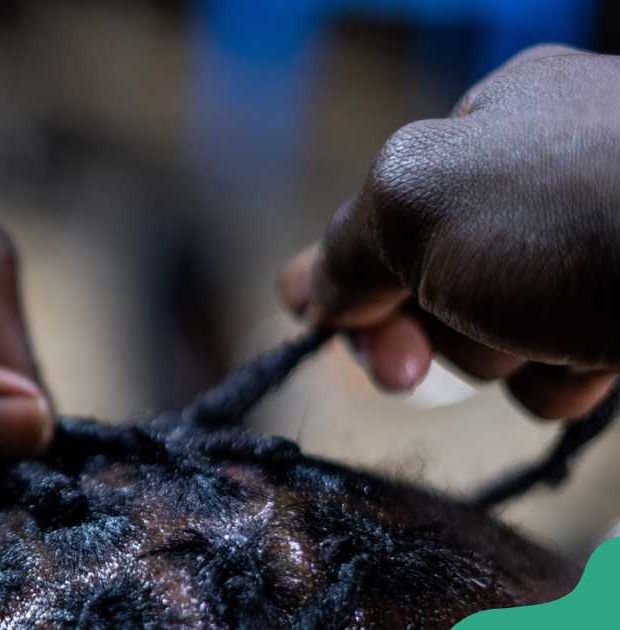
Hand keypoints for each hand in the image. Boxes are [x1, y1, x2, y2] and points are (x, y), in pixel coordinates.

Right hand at [279, 45, 619, 418]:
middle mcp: (545, 179)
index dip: (349, 279)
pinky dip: (564, 383)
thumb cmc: (576, 213)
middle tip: (421, 367)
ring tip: (550, 342)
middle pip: (433, 280)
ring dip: (501, 359)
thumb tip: (309, 291)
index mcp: (491, 122)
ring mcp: (596, 250)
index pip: (382, 211)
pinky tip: (594, 371)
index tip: (336, 330)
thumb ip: (347, 245)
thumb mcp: (419, 204)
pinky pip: (565, 367)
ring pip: (499, 332)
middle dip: (430, 328)